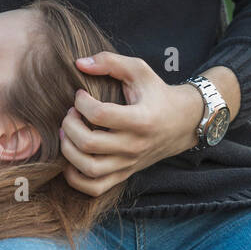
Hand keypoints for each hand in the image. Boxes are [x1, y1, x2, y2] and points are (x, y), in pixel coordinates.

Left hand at [59, 53, 203, 196]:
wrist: (183, 122)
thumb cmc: (157, 94)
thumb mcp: (139, 71)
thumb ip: (110, 61)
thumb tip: (79, 64)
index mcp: (141, 120)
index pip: (99, 115)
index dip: (81, 102)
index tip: (80, 95)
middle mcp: (135, 146)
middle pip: (89, 144)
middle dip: (69, 125)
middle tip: (70, 114)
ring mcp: (129, 164)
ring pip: (89, 169)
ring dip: (68, 151)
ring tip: (67, 134)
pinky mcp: (124, 174)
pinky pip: (95, 188)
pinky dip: (76, 179)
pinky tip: (71, 159)